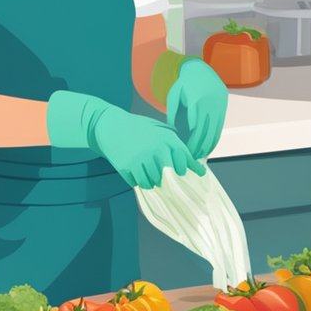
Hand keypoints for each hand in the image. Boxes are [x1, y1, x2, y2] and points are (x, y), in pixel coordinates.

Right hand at [89, 107, 204, 188]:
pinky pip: (141, 184)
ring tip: (152, 174)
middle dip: (174, 178)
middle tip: (170, 177)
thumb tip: (189, 160)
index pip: (185, 158)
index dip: (193, 168)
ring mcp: (142, 160)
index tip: (200, 175)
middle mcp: (157, 150)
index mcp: (166, 139)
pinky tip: (140, 175)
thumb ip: (173, 141)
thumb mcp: (159, 128)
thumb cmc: (138, 127)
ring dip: (155, 181)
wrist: (111, 126)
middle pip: (173, 174)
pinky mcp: (128, 168)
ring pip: (156, 182)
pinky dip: (142, 182)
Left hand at [166, 59, 228, 158]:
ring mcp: (218, 106)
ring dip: (208, 145)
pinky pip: (219, 127)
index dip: (191, 142)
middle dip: (199, 146)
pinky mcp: (223, 108)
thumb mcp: (174, 96)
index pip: (195, 127)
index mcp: (197, 101)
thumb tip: (171, 134)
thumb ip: (172, 115)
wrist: (200, 69)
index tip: (186, 152)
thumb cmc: (184, 83)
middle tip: (192, 158)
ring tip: (200, 155)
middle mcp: (210, 104)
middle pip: (205, 131)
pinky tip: (209, 147)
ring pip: (214, 131)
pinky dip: (214, 138)